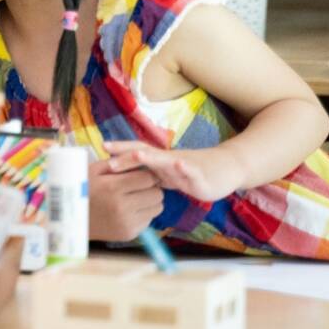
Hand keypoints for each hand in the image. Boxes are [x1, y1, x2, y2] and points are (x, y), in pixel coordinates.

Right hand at [87, 156, 163, 241]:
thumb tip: (138, 155)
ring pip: (157, 207)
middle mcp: (122, 206)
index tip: (139, 174)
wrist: (69, 220)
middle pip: (156, 193)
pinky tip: (129, 211)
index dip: (145, 174)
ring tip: (135, 198)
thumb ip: (115, 162)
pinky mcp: (129, 234)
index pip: (147, 178)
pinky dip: (143, 214)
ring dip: (149, 201)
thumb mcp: (92, 170)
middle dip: (150, 188)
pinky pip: (149, 220)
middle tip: (138, 187)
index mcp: (112, 187)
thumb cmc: (81, 190)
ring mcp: (127, 222)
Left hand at [103, 141, 244, 203]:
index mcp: (160, 161)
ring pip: (165, 160)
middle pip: (145, 152)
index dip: (120, 150)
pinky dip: (183, 167)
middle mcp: (169, 160)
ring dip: (150, 157)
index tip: (101, 147)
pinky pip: (190, 170)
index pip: (137, 152)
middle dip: (126, 153)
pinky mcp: (199, 174)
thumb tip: (130, 181)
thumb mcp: (169, 175)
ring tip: (135, 155)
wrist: (227, 168)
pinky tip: (177, 164)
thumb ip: (152, 176)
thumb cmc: (195, 172)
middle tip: (107, 150)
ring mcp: (184, 165)